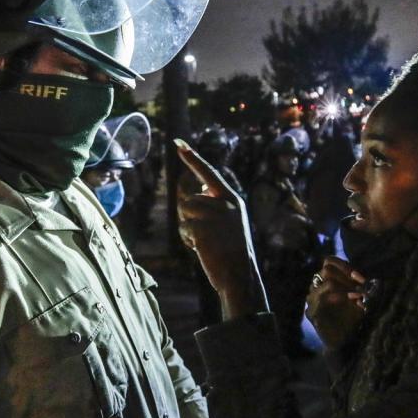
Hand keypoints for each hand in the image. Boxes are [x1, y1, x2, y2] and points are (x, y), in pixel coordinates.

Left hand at [176, 140, 268, 318]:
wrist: (239, 275)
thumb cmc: (232, 252)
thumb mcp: (229, 223)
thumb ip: (215, 206)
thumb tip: (194, 193)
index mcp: (232, 199)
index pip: (209, 173)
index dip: (192, 158)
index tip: (178, 143)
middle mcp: (225, 203)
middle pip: (189, 198)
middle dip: (189, 217)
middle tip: (205, 235)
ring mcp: (214, 215)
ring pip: (184, 211)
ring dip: (187, 228)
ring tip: (204, 242)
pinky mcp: (203, 228)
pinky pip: (182, 227)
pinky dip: (187, 240)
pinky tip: (201, 249)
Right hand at [307, 257, 366, 349]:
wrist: (345, 341)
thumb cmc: (352, 318)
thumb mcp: (360, 298)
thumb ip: (360, 286)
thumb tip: (364, 278)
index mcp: (327, 281)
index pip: (329, 262)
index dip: (345, 266)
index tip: (360, 277)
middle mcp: (316, 288)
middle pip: (326, 270)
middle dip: (345, 277)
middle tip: (360, 285)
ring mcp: (312, 300)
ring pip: (325, 283)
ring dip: (344, 287)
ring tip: (358, 295)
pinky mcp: (311, 312)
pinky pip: (321, 299)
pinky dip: (338, 298)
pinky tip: (351, 301)